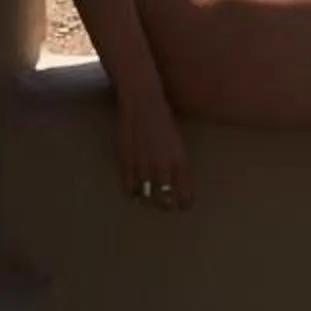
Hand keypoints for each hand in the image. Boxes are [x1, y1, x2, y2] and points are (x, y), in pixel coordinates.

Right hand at [117, 90, 193, 212]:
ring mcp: (143, 166)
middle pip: (165, 199)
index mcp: (180, 160)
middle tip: (165, 206)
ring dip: (149, 201)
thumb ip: (177, 162)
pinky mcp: (126, 163)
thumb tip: (177, 180)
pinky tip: (134, 191)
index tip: (184, 207)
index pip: (184, 192)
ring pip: (147, 197)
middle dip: (166, 205)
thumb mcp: (177, 143)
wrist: (143, 103)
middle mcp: (163, 166)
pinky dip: (133, 193)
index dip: (184, 203)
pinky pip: (129, 188)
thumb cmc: (163, 119)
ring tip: (150, 201)